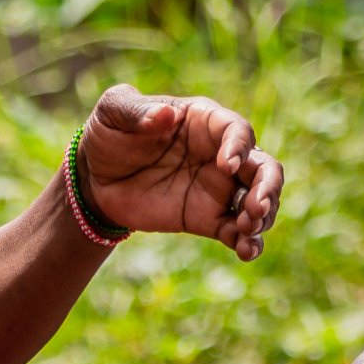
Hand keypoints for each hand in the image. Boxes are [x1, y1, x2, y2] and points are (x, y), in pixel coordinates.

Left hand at [76, 86, 281, 258]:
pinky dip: (249, 243)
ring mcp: (217, 189)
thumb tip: (166, 115)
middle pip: (263, 167)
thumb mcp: (113, 111)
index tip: (226, 166)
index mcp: (204, 122)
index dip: (239, 146)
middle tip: (256, 206)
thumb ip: (136, 111)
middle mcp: (220, 154)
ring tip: (248, 229)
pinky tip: (246, 252)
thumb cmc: (109, 134)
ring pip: (258, 200)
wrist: (95, 180)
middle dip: (268, 186)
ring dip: (263, 216)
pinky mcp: (207, 219)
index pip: (237, 130)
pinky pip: (237, 232)